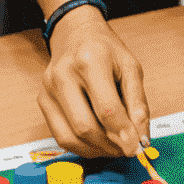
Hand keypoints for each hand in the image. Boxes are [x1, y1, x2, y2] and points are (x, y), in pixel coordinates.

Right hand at [38, 7, 150, 158]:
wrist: (76, 34)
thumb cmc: (106, 50)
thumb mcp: (130, 67)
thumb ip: (138, 103)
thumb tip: (141, 137)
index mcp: (90, 60)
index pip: (106, 108)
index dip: (123, 133)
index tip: (136, 147)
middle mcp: (64, 74)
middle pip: (85, 126)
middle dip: (109, 145)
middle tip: (127, 149)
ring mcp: (48, 88)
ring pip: (69, 136)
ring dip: (95, 149)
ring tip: (114, 147)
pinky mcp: (42, 100)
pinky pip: (59, 135)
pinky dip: (81, 146)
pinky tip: (97, 142)